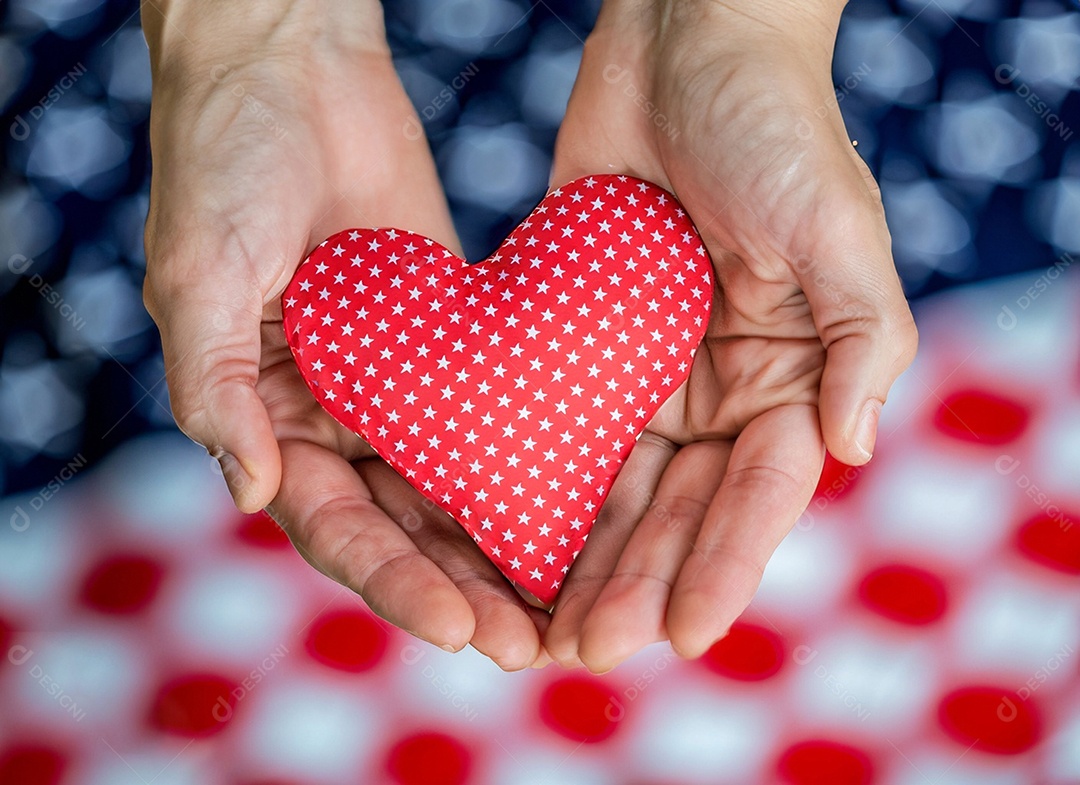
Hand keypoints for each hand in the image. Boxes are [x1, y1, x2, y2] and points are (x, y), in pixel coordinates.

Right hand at [141, 0, 548, 668]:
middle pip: (401, 527)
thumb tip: (251, 491)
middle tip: (532, 643)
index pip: (332, 525)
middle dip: (462, 589)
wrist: (292, 67)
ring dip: (505, 547)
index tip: (459, 625)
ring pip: (454, 488)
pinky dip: (530, 463)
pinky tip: (588, 501)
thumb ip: (213, 383)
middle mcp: (334, 416)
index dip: (391, 581)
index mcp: (269, 417)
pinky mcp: (450, 344)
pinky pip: (492, 414)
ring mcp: (397, 384)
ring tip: (571, 602)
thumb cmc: (226, 158)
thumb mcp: (200, 270)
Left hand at [544, 0, 917, 670]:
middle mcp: (718, 391)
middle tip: (587, 651)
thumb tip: (855, 450)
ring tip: (539, 628)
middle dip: (636, 582)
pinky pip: (553, 430)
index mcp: (790, 380)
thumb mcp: (837, 224)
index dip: (724, 566)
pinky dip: (529, 486)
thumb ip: (861, 336)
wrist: (683, 44)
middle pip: (677, 509)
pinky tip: (492, 539)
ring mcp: (645, 376)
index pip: (760, 494)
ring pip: (612, 489)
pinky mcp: (577, 349)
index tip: (682, 634)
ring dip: (579, 561)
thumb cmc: (775, 125)